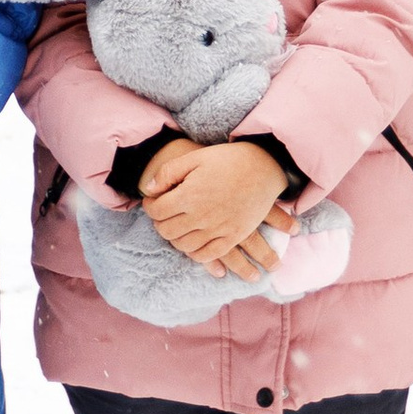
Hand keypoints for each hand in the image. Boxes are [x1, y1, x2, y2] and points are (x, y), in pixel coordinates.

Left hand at [138, 139, 295, 279]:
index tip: (153, 202)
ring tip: (177, 228)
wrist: (264, 167)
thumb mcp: (195, 158)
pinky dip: (196, 254)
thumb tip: (149, 189)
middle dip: (160, 223)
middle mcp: (201, 215)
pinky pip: (208, 255)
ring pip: (184, 246)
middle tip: (163, 215)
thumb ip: (168, 173)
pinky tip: (194, 245)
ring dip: (176, 239)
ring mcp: (218, 229)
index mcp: (189, 195)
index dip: (150, 206)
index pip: (156, 211)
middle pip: (167, 231)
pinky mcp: (233, 236)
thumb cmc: (227, 160)